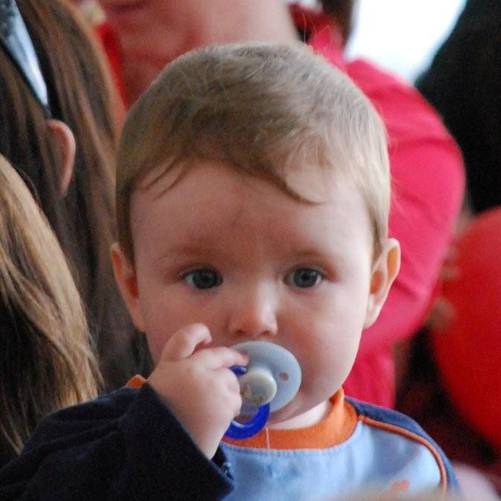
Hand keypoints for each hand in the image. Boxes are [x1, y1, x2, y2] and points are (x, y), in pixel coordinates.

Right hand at [147, 324, 246, 457]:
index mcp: (169, 366)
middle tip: (242, 360)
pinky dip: (231, 409)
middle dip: (233, 358)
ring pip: (231, 380)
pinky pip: (236, 400)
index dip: (197, 333)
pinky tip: (218, 420)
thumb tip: (202, 372)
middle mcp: (190, 369)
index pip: (184, 338)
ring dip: (229, 391)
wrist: (164, 452)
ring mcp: (210, 383)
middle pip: (218, 355)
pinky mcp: (224, 401)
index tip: (207, 335)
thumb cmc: (159, 425)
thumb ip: (178, 376)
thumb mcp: (159, 392)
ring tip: (214, 409)